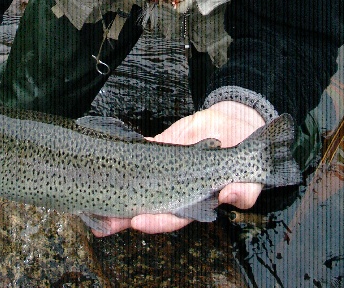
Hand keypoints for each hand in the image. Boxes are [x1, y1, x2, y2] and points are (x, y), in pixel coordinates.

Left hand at [91, 101, 265, 236]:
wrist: (237, 122)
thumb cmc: (245, 153)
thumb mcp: (251, 175)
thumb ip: (245, 190)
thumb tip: (231, 196)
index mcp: (197, 202)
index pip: (172, 217)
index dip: (155, 221)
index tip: (137, 221)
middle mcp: (176, 190)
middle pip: (147, 206)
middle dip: (124, 214)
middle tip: (102, 220)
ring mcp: (165, 170)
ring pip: (138, 183)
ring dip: (117, 190)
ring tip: (92, 199)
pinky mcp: (160, 148)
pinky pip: (140, 153)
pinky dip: (124, 155)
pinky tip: (106, 159)